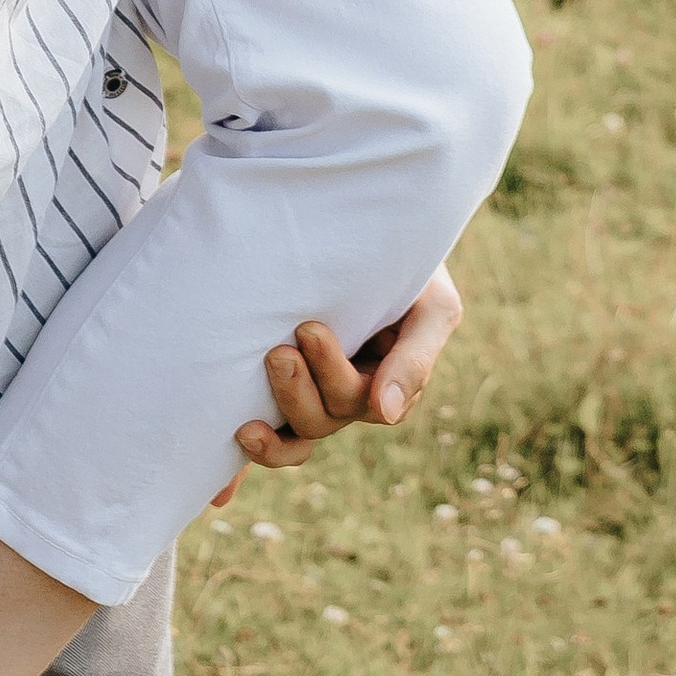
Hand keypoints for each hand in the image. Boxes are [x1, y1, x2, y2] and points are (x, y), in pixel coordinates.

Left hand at [210, 265, 464, 500]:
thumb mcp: (431, 307)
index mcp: (392, 377)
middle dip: (302, 388)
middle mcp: (356, 392)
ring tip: (268, 362)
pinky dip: (267, 445)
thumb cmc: (404, 264)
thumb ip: (415, 359)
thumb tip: (384, 413)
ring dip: (284, 401)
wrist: (368, 230)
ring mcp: (321, 392)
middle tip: (280, 350)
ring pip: (303, 427)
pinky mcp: (289, 388)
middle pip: (327, 417)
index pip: (364, 399)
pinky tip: (244, 432)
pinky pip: (282, 436)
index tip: (309, 329)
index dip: (332, 373)